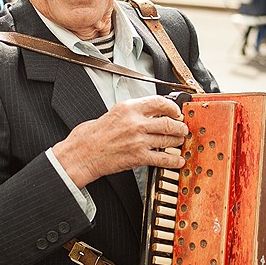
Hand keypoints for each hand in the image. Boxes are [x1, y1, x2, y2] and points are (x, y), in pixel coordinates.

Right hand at [53, 95, 187, 187]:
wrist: (82, 153)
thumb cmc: (93, 135)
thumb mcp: (113, 113)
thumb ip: (132, 112)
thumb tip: (149, 111)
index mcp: (128, 108)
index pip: (159, 102)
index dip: (173, 107)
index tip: (176, 111)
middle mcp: (135, 123)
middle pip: (168, 122)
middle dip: (180, 126)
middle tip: (183, 128)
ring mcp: (138, 140)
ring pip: (168, 140)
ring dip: (178, 141)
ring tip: (180, 141)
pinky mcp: (138, 157)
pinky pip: (162, 159)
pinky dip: (173, 161)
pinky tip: (177, 161)